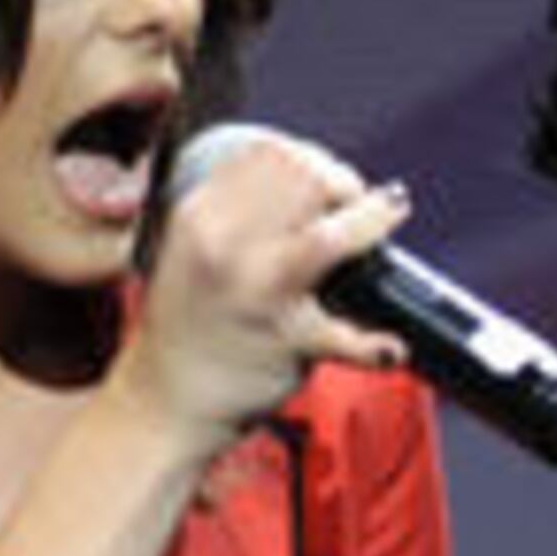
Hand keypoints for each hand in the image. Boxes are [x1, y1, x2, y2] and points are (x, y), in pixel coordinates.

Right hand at [122, 128, 415, 452]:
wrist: (165, 402)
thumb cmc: (190, 327)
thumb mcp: (193, 249)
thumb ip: (238, 213)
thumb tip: (312, 181)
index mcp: (200, 214)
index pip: (270, 153)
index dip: (315, 159)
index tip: (330, 181)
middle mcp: (224, 244)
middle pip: (306, 177)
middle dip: (345, 184)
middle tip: (359, 206)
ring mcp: (256, 290)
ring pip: (331, 234)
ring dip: (373, 220)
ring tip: (386, 221)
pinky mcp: (284, 340)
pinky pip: (346, 337)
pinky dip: (377, 344)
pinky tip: (390, 346)